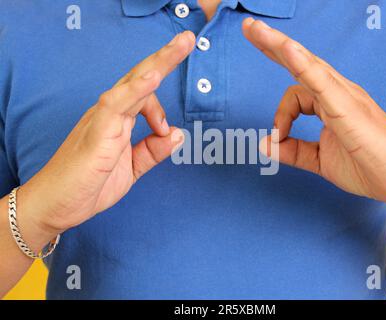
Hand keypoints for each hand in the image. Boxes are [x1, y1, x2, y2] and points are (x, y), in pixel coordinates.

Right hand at [20, 31, 195, 235]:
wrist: (54, 207)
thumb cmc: (88, 185)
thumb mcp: (131, 169)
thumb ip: (153, 151)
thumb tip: (177, 134)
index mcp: (117, 120)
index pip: (145, 96)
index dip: (160, 109)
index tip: (165, 132)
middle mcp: (110, 113)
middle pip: (140, 77)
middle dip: (166, 58)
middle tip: (188, 39)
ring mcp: (102, 120)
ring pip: (131, 83)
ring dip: (158, 63)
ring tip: (181, 44)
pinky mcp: (96, 133)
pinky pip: (115, 104)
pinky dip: (135, 90)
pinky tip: (153, 77)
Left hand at [242, 18, 385, 222]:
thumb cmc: (370, 167)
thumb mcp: (320, 161)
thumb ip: (293, 152)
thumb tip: (264, 144)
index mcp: (331, 104)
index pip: (296, 90)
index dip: (280, 114)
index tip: (278, 138)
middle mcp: (337, 93)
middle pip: (300, 62)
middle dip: (271, 44)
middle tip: (249, 27)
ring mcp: (344, 96)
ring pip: (307, 64)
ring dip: (279, 45)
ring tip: (254, 29)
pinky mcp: (348, 108)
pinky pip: (321, 81)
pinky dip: (301, 64)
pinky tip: (285, 48)